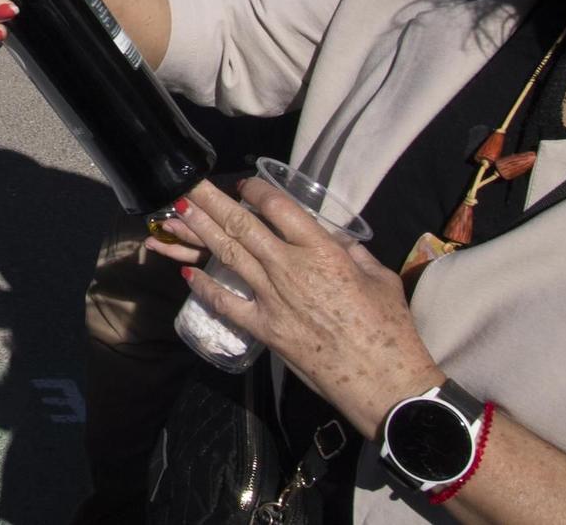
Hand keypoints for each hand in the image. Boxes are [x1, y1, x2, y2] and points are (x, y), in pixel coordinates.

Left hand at [168, 178, 443, 439]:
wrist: (383, 381)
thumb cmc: (390, 328)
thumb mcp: (379, 277)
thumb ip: (350, 252)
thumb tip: (331, 237)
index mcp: (322, 251)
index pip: (279, 208)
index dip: (257, 190)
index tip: (243, 183)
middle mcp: (290, 268)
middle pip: (242, 225)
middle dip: (211, 201)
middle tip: (186, 183)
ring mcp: (272, 298)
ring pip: (228, 255)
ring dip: (198, 232)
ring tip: (175, 212)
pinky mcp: (264, 328)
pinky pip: (226, 303)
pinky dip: (205, 288)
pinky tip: (187, 274)